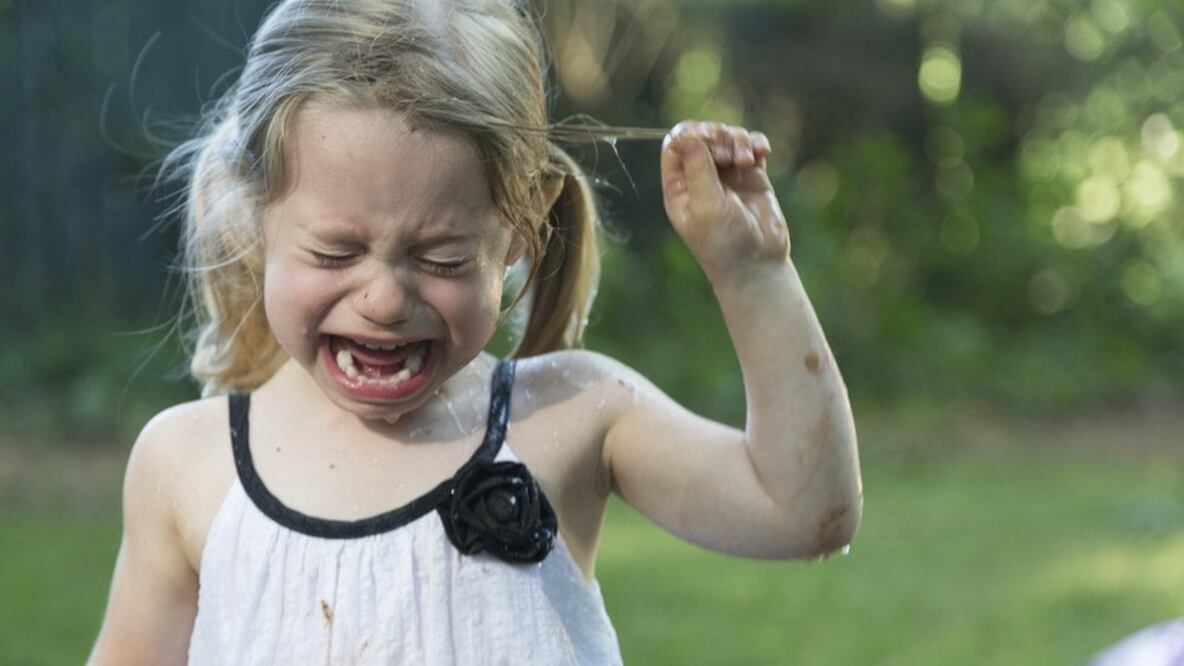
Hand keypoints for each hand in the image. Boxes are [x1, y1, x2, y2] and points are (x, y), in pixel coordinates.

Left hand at [660, 121, 788, 285]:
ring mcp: (726, 176)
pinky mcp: (751, 176)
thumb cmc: (725, 243)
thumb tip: (687, 135)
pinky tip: (763, 152)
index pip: (675, 145)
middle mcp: (700, 178)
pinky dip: (756, 143)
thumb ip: (697, 169)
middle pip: (702, 136)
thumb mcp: (706, 206)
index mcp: (679, 187)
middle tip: (729, 154)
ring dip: (739, 140)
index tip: (710, 143)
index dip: (691, 135)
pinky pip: (750, 147)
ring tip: (748, 160)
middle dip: (718, 136)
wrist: (758, 265)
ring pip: (727, 138)